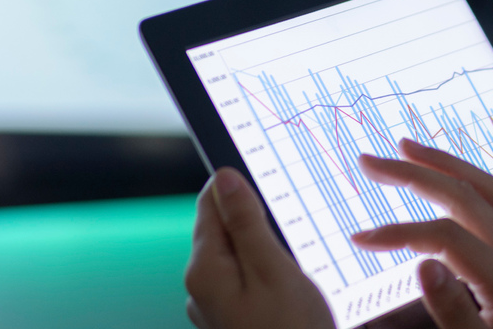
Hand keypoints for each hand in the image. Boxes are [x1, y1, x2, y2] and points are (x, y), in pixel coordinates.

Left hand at [184, 167, 331, 328]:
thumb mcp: (273, 269)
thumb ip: (246, 223)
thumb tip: (224, 178)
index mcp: (204, 270)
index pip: (210, 204)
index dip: (240, 189)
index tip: (271, 190)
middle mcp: (199, 289)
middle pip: (221, 231)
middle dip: (255, 226)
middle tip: (290, 244)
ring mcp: (213, 308)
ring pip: (235, 257)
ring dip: (263, 253)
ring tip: (293, 273)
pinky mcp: (230, 321)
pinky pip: (243, 283)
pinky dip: (264, 277)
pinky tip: (287, 292)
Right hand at [351, 139, 492, 328]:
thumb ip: (453, 312)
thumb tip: (423, 262)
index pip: (447, 237)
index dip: (400, 232)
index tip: (359, 239)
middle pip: (467, 196)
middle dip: (417, 173)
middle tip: (371, 162)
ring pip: (488, 191)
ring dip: (446, 165)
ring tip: (408, 149)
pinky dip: (466, 184)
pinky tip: (445, 181)